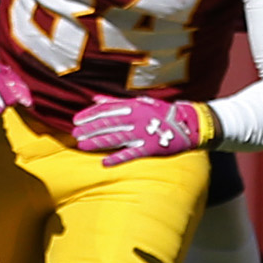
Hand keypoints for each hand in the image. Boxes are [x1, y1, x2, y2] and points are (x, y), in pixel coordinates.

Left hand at [72, 94, 208, 164]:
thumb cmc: (160, 112)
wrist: (188, 123)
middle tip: (74, 134)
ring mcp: (143, 133)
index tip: (75, 120)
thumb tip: (95, 99)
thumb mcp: (139, 102)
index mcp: (133, 106)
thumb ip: (116, 102)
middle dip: (90, 129)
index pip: (106, 110)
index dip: (90, 115)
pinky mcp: (151, 148)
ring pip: (116, 138)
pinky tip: (104, 162)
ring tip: (82, 146)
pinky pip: (132, 154)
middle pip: (108, 124)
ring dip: (98, 142)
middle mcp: (136, 118)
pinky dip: (118, 158)